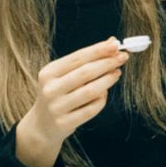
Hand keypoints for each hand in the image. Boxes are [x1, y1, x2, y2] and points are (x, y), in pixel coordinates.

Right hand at [15, 38, 127, 166]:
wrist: (42, 125)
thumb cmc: (59, 93)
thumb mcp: (65, 74)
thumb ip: (87, 59)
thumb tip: (112, 41)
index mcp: (49, 73)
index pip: (77, 57)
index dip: (99, 50)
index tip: (116, 45)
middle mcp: (50, 89)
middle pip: (85, 73)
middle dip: (107, 63)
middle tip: (123, 57)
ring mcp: (56, 108)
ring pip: (90, 91)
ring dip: (108, 80)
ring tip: (117, 73)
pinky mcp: (64, 123)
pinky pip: (91, 109)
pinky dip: (102, 99)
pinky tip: (105, 93)